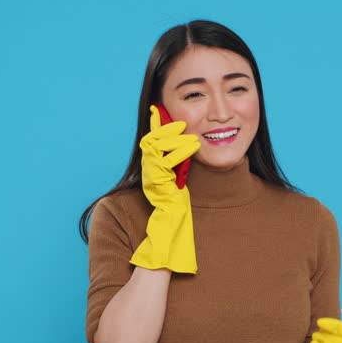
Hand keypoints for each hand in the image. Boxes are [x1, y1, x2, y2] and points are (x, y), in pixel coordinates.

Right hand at [129, 105, 200, 272]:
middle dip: (160, 126)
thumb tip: (191, 146)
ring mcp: (152, 179)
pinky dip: (179, 152)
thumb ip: (179, 165)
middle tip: (173, 116)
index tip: (159, 108)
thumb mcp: (180, 182)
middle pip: (149, 140)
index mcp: (154, 169)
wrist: (171, 233)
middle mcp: (149, 172)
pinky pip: (166, 163)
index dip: (155, 124)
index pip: (152, 141)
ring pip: (154, 148)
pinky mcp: (158, 186)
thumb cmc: (178, 211)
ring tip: (189, 132)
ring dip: (172, 138)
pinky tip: (192, 147)